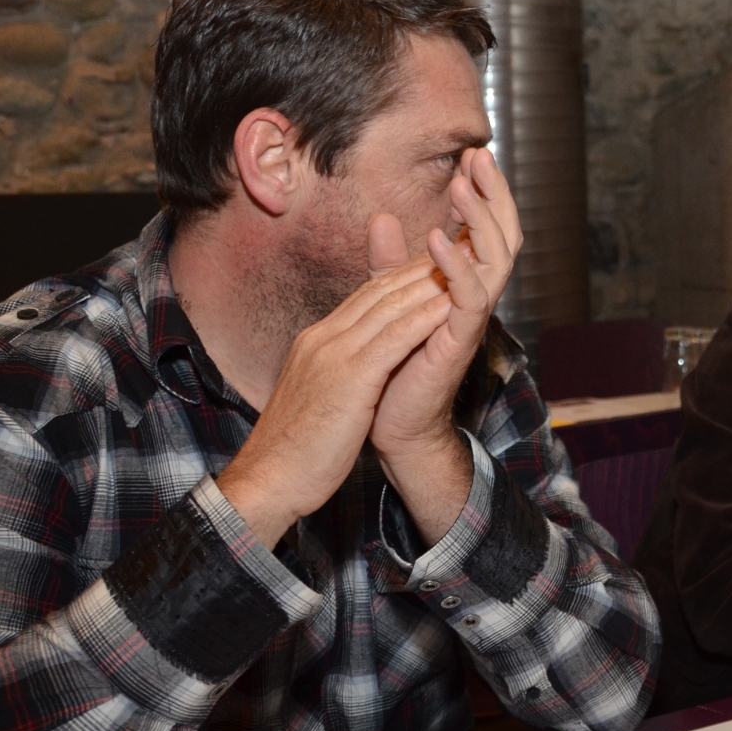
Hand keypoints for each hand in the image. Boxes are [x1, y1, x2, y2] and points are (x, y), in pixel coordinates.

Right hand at [216, 257, 453, 547]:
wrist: (268, 481)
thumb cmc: (295, 450)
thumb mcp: (317, 399)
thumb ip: (336, 373)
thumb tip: (357, 368)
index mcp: (315, 342)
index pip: (364, 297)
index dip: (400, 277)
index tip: (431, 263)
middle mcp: (323, 339)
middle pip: (378, 291)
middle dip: (419, 268)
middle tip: (456, 249)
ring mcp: (334, 355)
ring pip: (388, 306)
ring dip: (428, 284)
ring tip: (463, 266)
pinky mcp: (350, 377)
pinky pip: (395, 338)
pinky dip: (423, 318)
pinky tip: (450, 306)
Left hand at [369, 149, 522, 541]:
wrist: (389, 423)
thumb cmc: (394, 366)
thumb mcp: (387, 299)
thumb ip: (389, 262)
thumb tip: (380, 216)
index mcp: (464, 284)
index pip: (485, 228)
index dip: (484, 193)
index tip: (471, 155)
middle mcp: (476, 297)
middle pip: (504, 234)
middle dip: (494, 194)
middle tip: (480, 156)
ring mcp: (472, 318)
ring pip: (496, 259)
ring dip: (480, 219)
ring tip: (461, 185)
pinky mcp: (459, 339)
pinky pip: (470, 296)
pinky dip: (456, 265)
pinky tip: (436, 237)